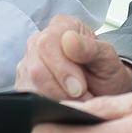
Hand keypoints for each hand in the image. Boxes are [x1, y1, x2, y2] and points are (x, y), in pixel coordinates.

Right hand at [15, 15, 131, 100]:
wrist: (104, 90)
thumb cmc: (105, 71)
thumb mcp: (107, 58)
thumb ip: (90, 48)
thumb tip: (69, 39)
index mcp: (61, 26)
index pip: (47, 44)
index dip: (62, 69)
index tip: (80, 87)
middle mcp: (38, 42)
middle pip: (35, 68)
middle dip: (60, 89)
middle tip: (82, 97)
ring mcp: (28, 64)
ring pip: (30, 87)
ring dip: (57, 99)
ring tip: (78, 100)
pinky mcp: (24, 85)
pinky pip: (29, 99)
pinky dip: (49, 106)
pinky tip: (66, 103)